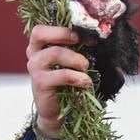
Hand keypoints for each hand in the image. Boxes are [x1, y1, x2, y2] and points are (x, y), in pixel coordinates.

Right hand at [26, 24, 91, 138]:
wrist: (59, 111)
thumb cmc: (69, 83)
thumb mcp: (75, 62)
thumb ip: (83, 49)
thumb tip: (106, 39)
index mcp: (40, 45)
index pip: (42, 27)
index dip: (63, 27)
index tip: (85, 36)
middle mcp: (34, 54)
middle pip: (39, 33)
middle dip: (63, 33)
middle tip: (80, 42)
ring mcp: (34, 69)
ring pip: (54, 53)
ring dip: (76, 59)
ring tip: (86, 67)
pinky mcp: (40, 83)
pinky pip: (61, 74)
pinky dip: (78, 77)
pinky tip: (86, 82)